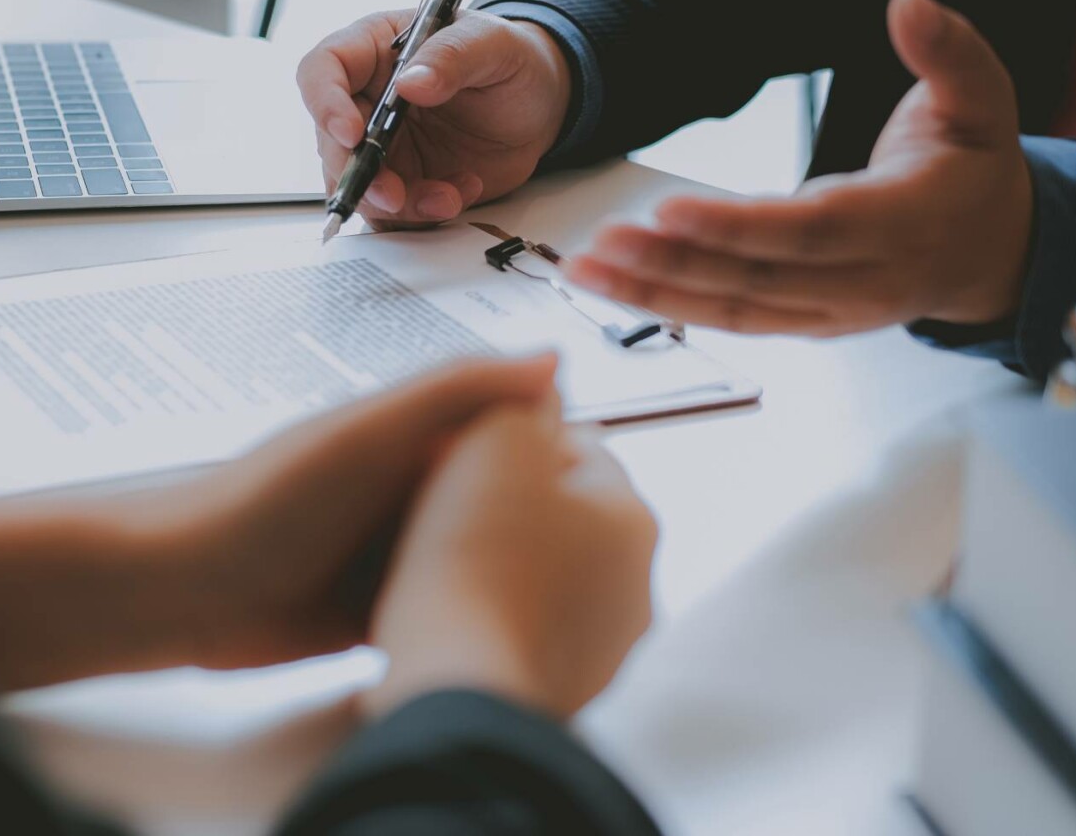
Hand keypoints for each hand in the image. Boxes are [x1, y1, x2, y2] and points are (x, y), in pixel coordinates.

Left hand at [0, 355, 563, 691]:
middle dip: (544, 521)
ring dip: (512, 574)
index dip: (558, 448)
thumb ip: (456, 391)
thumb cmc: (264, 501)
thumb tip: (553, 358)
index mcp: (413, 432)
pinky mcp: (379, 608)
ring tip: (577, 598)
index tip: (609, 476)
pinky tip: (515, 633)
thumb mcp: (369, 432)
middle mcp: (409, 486)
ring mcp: (394, 548)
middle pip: (502, 498)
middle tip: (607, 551)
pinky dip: (472, 616)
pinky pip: (444, 606)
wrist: (183, 593)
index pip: (509, 427)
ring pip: (479, 558)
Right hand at [298, 8, 571, 227]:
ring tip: (448, 196)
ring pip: (359, 185)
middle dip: (359, 174)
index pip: (324, 69)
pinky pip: (393, 212)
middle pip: (332, 140)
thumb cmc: (511, 59)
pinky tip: (459, 193)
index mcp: (375, 50)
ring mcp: (384, 146)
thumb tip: (410, 82)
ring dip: (396, 203)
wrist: (541, 105)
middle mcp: (368, 99)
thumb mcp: (492, 44)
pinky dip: (422, 214)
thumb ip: (452, 57)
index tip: (351, 133)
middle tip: (393, 195)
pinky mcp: (404, 181)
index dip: (325, 102)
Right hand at [364, 396, 656, 719]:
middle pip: (564, 515)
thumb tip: (540, 385)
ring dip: (502, 564)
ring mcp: (604, 647)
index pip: (579, 446)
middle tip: (447, 502)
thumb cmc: (474, 564)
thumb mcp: (496, 438)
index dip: (512, 437)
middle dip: (511, 503)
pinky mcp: (564, 691)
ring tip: (439, 562)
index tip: (465, 449)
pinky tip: (449, 614)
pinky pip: (524, 632)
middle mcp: (636, 586)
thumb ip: (523, 397)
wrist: (454, 685)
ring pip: (545, 577)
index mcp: (634, 517)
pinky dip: (493, 619)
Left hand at [566, 0, 1032, 334]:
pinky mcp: (809, 324)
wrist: (994, 251)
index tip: (669, 210)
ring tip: (585, 268)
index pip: (811, 229)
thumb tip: (907, 0)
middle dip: (673, 264)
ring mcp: (835, 313)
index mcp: (906, 223)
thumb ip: (947, 48)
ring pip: (735, 310)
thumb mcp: (983, 96)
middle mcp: (866, 281)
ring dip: (655, 293)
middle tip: (600, 242)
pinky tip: (618, 287)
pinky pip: (735, 321)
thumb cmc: (976, 167)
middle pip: (757, 279)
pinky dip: (673, 307)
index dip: (739, 226)